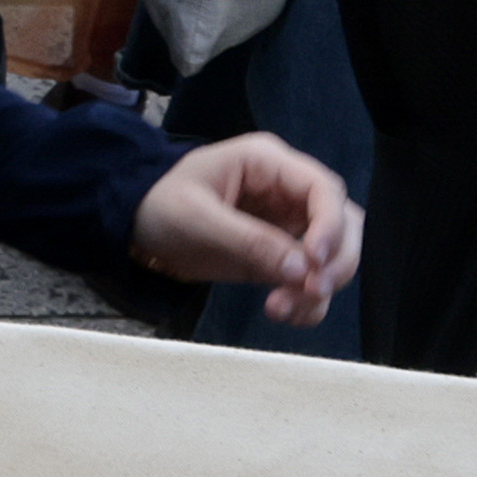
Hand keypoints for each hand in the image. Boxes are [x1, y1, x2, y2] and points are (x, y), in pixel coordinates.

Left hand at [131, 133, 362, 322]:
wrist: (133, 221)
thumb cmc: (159, 203)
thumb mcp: (196, 218)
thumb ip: (248, 240)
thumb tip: (300, 270)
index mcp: (267, 163)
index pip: (323, 188)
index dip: (330, 225)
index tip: (314, 261)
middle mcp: (286, 190)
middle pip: (343, 223)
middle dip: (334, 261)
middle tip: (308, 290)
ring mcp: (287, 223)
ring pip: (334, 255)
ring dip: (321, 286)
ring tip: (281, 308)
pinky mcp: (279, 254)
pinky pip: (310, 278)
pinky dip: (307, 301)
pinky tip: (283, 313)